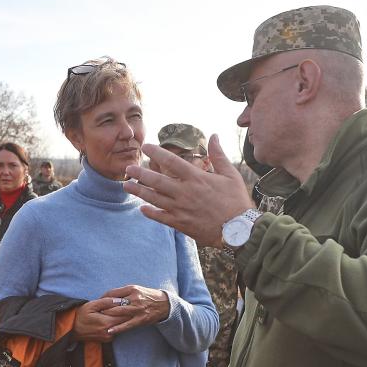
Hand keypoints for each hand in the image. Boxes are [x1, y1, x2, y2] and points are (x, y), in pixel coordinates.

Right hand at [73, 298, 130, 342]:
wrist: (72, 328)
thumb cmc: (81, 314)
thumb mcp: (92, 305)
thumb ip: (107, 302)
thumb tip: (120, 300)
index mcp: (106, 323)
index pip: (124, 315)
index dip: (127, 308)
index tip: (128, 302)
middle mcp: (109, 332)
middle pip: (125, 322)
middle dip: (126, 313)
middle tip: (126, 305)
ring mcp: (108, 338)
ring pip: (121, 326)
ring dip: (121, 319)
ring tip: (119, 311)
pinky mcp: (107, 340)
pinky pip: (116, 331)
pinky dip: (116, 324)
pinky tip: (111, 318)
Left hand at [99, 285, 169, 334]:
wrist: (164, 304)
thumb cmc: (148, 296)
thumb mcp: (137, 289)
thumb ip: (124, 292)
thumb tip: (108, 296)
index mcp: (132, 289)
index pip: (112, 293)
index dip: (103, 298)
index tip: (97, 302)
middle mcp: (134, 298)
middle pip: (114, 303)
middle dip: (103, 308)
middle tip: (94, 313)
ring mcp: (138, 309)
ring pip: (118, 313)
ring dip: (107, 317)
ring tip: (99, 320)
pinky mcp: (141, 319)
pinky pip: (127, 325)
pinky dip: (118, 328)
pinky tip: (109, 331)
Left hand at [123, 134, 254, 246]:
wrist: (239, 230)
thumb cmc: (236, 201)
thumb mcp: (230, 174)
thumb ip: (218, 155)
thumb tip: (214, 135)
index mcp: (196, 178)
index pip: (171, 161)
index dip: (156, 152)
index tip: (145, 146)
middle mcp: (185, 192)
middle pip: (157, 180)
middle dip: (140, 173)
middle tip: (127, 168)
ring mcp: (181, 209)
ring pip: (154, 199)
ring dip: (139, 191)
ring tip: (126, 185)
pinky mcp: (181, 224)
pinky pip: (161, 217)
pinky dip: (150, 213)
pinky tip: (141, 208)